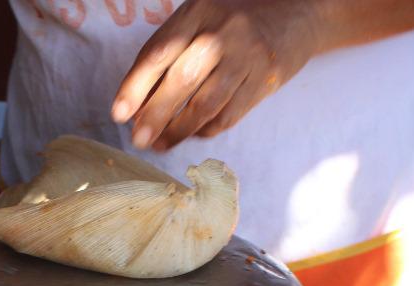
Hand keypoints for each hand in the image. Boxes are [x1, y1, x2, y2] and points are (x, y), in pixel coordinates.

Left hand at [112, 0, 322, 149]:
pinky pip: (228, 115)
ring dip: (178, 130)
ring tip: (159, 144)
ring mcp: (248, 56)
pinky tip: (190, 135)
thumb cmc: (231, 22)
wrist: (294, 13)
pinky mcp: (266, 79)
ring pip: (206, 104)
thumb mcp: (199, 20)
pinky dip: (205, 130)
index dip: (135, 86)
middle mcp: (223, 31)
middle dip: (155, 116)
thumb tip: (137, 103)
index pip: (159, 52)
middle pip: (182, 80)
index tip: (119, 114)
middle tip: (137, 140)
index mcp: (198, 11)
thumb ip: (169, 53)